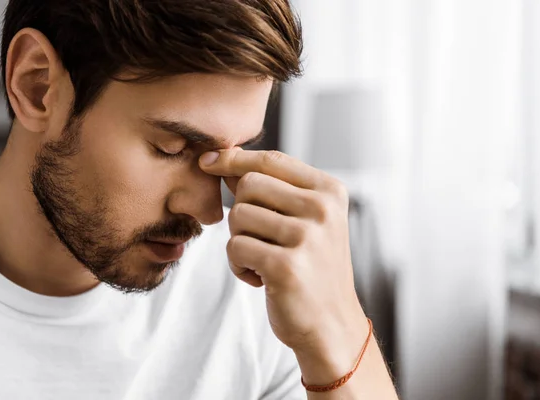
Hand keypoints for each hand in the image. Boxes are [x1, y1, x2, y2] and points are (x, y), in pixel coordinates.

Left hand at [199, 148, 368, 378]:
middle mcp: (322, 209)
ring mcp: (306, 237)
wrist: (332, 324)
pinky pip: (234, 248)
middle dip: (240, 211)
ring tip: (261, 260)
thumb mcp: (305, 220)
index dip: (234, 157)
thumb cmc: (312, 268)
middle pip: (248, 185)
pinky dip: (238, 265)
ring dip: (238, 241)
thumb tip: (224, 159)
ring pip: (237, 216)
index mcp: (329, 191)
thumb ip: (271, 189)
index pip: (270, 160)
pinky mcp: (286, 266)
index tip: (208, 161)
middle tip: (258, 238)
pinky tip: (260, 278)